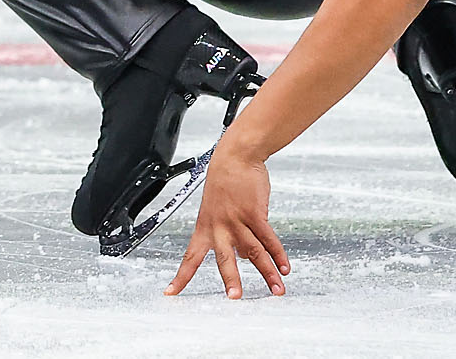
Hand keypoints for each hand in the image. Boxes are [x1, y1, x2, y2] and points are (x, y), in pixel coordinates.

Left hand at [164, 135, 288, 298]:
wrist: (235, 156)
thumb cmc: (226, 181)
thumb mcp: (217, 209)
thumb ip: (230, 234)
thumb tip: (248, 256)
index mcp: (205, 227)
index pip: (189, 257)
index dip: (181, 276)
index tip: (170, 293)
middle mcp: (219, 226)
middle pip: (225, 258)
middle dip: (231, 280)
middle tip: (234, 298)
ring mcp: (238, 220)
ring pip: (254, 252)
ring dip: (267, 273)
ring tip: (276, 290)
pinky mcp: (255, 212)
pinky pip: (269, 238)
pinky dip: (279, 254)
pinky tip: (285, 266)